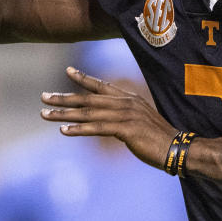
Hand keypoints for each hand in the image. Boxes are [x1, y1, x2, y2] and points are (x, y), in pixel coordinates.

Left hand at [41, 67, 178, 169]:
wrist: (178, 149)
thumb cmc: (160, 139)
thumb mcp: (141, 123)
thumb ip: (125, 118)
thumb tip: (112, 121)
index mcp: (129, 99)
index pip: (102, 86)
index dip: (83, 79)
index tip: (67, 71)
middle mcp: (125, 103)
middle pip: (88, 99)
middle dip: (64, 98)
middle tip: (43, 97)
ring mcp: (125, 115)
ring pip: (89, 113)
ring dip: (65, 114)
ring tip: (45, 114)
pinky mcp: (125, 129)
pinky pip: (97, 128)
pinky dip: (79, 129)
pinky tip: (64, 131)